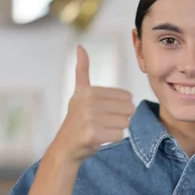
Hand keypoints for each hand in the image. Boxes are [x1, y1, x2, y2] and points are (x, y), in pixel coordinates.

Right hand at [50, 45, 134, 163]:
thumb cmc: (77, 120)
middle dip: (120, 118)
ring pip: (126, 123)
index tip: (103, 111)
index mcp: (89, 91)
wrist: (66, 147)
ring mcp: (90, 119)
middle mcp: (88, 103)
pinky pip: (120, 135)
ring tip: (101, 129)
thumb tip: (80, 46)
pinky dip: (113, 138)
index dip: (120, 107)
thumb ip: (82, 70)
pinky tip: (100, 138)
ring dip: (117, 129)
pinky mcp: (93, 134)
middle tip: (104, 122)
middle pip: (128, 109)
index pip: (127, 97)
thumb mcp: (79, 93)